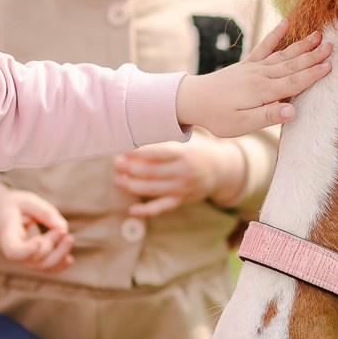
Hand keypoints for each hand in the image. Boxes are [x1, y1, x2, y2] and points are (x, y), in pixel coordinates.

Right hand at [0, 183, 73, 271]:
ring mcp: (22, 257)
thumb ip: (45, 212)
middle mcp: (12, 250)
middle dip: (51, 243)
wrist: (0, 213)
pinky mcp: (31, 258)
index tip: (39, 241)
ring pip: (41, 265)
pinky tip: (69, 260)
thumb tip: (63, 228)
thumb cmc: (14, 205)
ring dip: (60, 254)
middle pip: (34, 258)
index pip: (13, 251)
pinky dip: (59, 265)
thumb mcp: (27, 200)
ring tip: (69, 238)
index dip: (26, 251)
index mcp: (7, 234)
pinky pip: (45, 268)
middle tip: (61, 229)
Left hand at [113, 138, 245, 215]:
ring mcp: (182, 188)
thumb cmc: (196, 149)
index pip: (157, 153)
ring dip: (131, 185)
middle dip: (129, 168)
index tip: (123, 150)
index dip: (137, 153)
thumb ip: (166, 136)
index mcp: (184, 153)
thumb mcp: (186, 139)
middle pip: (150, 172)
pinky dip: (146, 211)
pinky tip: (131, 210)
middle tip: (116, 163)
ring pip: (152, 189)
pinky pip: (162, 207)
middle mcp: (183, 172)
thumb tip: (138, 128)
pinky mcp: (181, 200)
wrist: (221, 169)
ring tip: (117, 179)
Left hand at [173, 22, 329, 135]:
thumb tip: (293, 112)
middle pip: (293, 65)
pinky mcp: (248, 64)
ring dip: (302, 45)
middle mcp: (261, 75)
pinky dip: (276, 35)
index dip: (313, 74)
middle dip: (313, 56)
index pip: (294, 82)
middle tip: (333, 46)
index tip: (331, 66)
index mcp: (263, 92)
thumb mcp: (243, 124)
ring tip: (319, 34)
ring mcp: (254, 67)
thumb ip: (268, 117)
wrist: (192, 99)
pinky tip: (286, 23)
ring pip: (283, 54)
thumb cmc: (218, 116)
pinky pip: (265, 46)